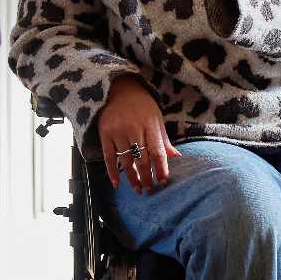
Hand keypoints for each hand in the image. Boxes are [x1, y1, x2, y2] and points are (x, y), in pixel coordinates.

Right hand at [98, 75, 178, 192]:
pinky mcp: (104, 133)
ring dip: (132, 178)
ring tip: (137, 189)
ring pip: (126, 160)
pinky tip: (117, 184)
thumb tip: (176, 157)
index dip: (161, 168)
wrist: (119, 89)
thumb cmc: (142, 106)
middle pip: (142, 159)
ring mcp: (118, 131)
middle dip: (147, 177)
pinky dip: (112, 172)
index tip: (163, 181)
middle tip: (149, 190)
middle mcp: (134, 128)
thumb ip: (163, 139)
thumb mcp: (156, 118)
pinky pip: (108, 157)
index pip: (157, 151)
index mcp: (150, 125)